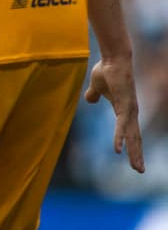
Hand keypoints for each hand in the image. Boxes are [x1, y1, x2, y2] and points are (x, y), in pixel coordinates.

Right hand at [85, 56, 144, 172]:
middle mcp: (131, 113)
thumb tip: (89, 101)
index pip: (130, 133)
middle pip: (135, 138)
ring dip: (134, 153)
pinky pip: (121, 127)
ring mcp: (129, 111)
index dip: (132, 146)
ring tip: (136, 168)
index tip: (134, 160)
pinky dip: (120, 139)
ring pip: (132, 137)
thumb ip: (93, 95)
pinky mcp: (124, 107)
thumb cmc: (106, 70)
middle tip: (140, 170)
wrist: (113, 59)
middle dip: (137, 155)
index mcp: (125, 111)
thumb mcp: (96, 87)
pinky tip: (118, 150)